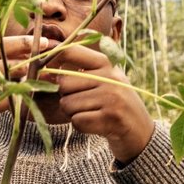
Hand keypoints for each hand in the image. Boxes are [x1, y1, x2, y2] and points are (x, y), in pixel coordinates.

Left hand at [50, 44, 154, 163]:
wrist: (141, 132)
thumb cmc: (113, 104)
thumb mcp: (103, 80)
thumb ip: (77, 72)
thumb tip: (42, 71)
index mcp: (106, 62)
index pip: (69, 51)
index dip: (50, 60)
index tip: (46, 70)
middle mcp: (110, 76)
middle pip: (63, 83)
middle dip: (65, 97)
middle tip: (82, 103)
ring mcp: (112, 97)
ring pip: (67, 104)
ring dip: (73, 113)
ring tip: (92, 113)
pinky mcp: (111, 118)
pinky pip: (77, 121)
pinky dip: (81, 126)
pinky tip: (96, 124)